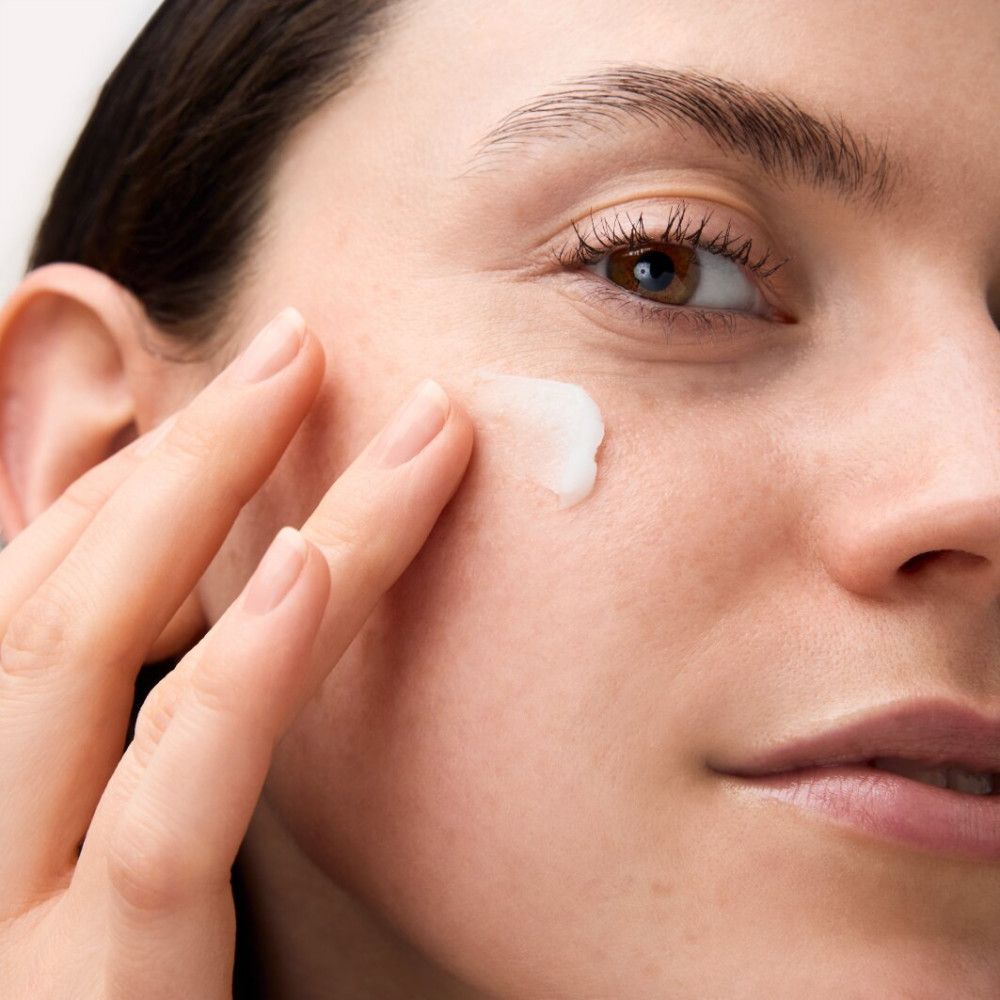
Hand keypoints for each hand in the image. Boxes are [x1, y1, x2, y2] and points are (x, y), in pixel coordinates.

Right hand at [0, 307, 472, 997]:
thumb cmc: (88, 988)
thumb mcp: (94, 854)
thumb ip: (140, 740)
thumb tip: (232, 602)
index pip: (38, 590)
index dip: (137, 479)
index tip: (247, 402)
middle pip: (58, 585)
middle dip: (181, 449)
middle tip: (296, 344)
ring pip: (84, 650)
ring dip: (214, 496)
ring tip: (323, 381)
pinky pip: (161, 815)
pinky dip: (236, 679)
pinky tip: (304, 569)